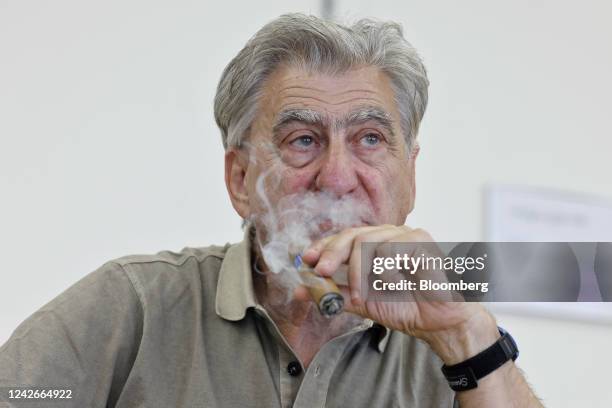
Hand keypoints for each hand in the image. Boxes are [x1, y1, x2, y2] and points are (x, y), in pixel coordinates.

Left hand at [296, 224, 499, 363]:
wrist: (439, 323)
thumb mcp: (362, 302)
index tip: (307, 260)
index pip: (344, 238)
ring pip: (367, 241)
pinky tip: (395, 285)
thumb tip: (300, 290)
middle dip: (332, 253)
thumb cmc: (406, 308)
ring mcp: (404, 235)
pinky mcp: (420, 240)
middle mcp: (387, 236)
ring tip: (362, 295)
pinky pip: (390, 249)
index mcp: (374, 246)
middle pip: (352, 234)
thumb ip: (333, 294)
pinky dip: (385, 272)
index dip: (324, 246)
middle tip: (322, 272)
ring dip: (359, 273)